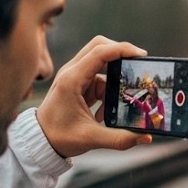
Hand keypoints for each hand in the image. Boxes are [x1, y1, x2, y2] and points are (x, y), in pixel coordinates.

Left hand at [34, 35, 153, 157]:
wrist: (40, 141)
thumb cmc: (60, 137)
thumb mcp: (91, 139)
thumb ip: (120, 139)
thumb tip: (147, 137)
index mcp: (72, 80)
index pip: (100, 52)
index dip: (122, 50)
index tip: (142, 56)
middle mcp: (72, 72)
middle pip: (100, 47)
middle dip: (121, 54)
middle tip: (138, 67)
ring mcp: (74, 76)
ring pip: (101, 64)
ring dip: (113, 81)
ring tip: (117, 105)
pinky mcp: (77, 83)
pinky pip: (99, 79)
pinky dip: (107, 92)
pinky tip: (103, 113)